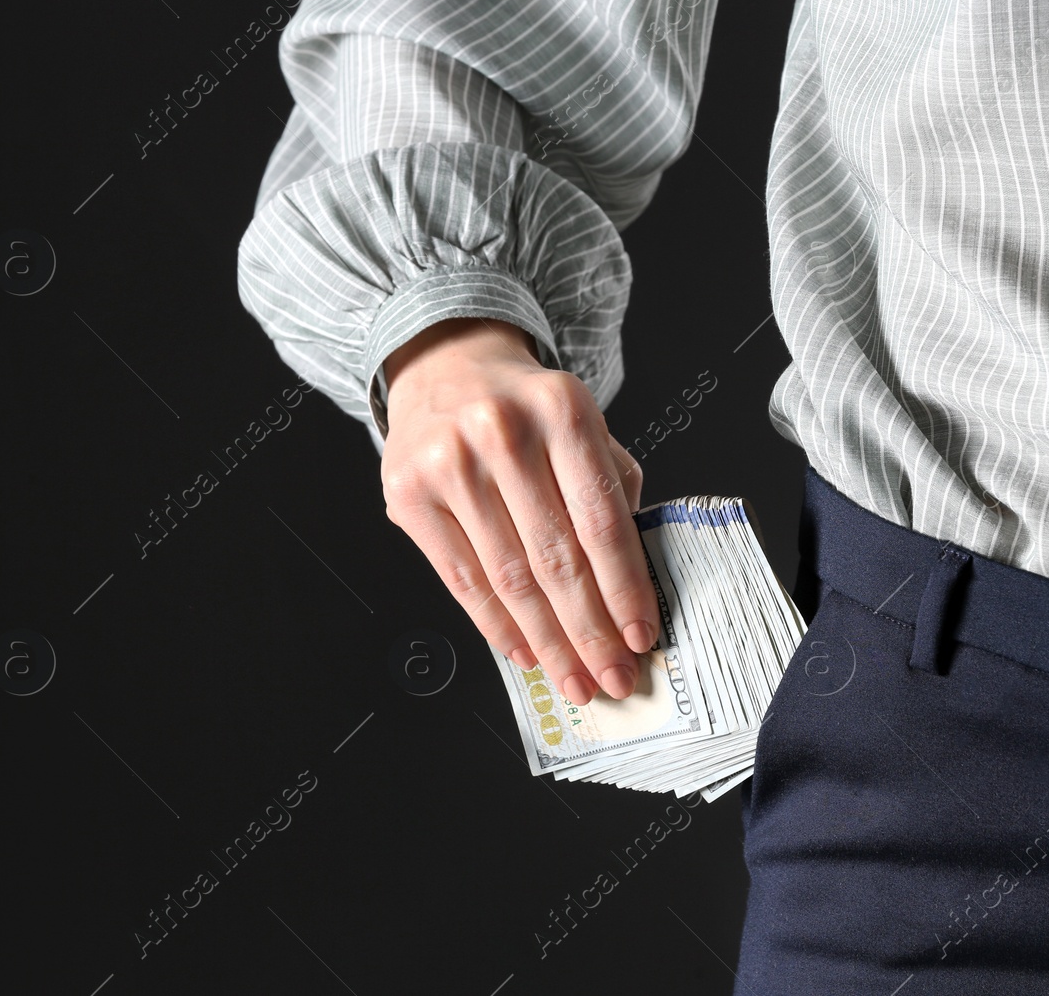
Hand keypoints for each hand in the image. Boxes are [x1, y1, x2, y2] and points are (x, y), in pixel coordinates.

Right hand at [379, 317, 659, 704]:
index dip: (624, 588)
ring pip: (509, 577)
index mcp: (562, 408)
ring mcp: (449, 462)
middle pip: (556, 557)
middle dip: (590, 630)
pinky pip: (462, 580)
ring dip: (547, 640)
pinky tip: (525, 652)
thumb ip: (611, 491)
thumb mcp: (581, 427)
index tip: (641, 638)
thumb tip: (631, 593)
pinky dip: (498, 625)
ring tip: (573, 677)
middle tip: (612, 678)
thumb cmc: (529, 413)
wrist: (447, 369)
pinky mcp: (408, 493)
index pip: (602, 520)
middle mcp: (502, 431)